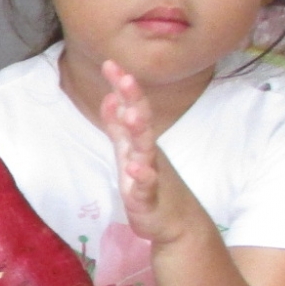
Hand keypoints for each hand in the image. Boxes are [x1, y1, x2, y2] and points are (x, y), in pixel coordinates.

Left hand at [99, 60, 187, 246]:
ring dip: (139, 132)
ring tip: (131, 114)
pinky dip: (142, 177)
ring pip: (145, 150)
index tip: (111, 63)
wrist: (175, 222)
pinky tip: (136, 169)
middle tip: (126, 77)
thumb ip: (117, 126)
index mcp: (138, 141)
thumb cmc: (149, 183)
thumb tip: (109, 97)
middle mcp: (146, 153)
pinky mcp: (148, 198)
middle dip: (133, 99)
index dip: (122, 88)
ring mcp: (150, 174)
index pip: (132, 108)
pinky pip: (145, 186)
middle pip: (141, 122)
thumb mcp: (127, 152)